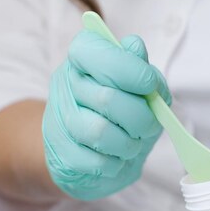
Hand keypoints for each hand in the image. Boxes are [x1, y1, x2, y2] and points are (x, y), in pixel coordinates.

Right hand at [43, 30, 170, 199]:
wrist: (94, 153)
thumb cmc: (123, 111)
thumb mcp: (139, 85)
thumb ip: (140, 67)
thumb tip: (135, 46)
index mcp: (83, 58)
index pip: (94, 51)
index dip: (127, 67)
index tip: (149, 85)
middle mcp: (65, 84)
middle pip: (107, 98)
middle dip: (141, 117)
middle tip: (150, 125)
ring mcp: (59, 120)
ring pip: (101, 132)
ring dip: (129, 143)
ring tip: (134, 143)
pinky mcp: (61, 155)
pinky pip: (96, 162)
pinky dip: (117, 164)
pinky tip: (117, 158)